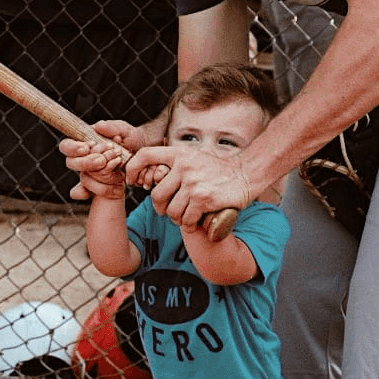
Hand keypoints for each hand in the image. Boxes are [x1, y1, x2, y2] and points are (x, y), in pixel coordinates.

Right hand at [60, 120, 136, 202]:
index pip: (67, 146)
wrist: (143, 156)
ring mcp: (90, 173)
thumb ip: (112, 127)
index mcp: (85, 143)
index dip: (72, 148)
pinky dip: (94, 191)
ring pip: (83, 178)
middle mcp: (84, 158)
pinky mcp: (98, 184)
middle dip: (86, 162)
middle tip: (102, 160)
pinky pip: (86, 192)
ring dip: (99, 175)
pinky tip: (107, 190)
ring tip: (117, 165)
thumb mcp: (125, 131)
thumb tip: (98, 126)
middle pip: (71, 163)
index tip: (87, 147)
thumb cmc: (130, 139)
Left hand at [126, 143, 252, 230]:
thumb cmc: (218, 169)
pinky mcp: (204, 199)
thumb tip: (151, 174)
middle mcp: (184, 167)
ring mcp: (193, 183)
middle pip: (156, 195)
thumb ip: (175, 163)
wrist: (247, 173)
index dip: (132, 168)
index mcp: (179, 154)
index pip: (145, 155)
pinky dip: (189, 224)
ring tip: (186, 216)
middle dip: (160, 208)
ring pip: (171, 211)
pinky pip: (186, 219)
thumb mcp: (194, 156)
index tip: (132, 180)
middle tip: (168, 210)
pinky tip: (196, 220)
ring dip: (177, 219)